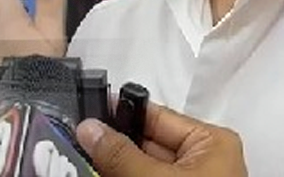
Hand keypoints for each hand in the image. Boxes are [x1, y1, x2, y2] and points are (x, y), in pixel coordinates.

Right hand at [75, 102, 247, 176]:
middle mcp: (200, 163)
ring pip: (138, 169)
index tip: (83, 113)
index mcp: (209, 144)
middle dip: (111, 145)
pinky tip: (95, 175)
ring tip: (79, 163)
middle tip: (74, 142)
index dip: (118, 113)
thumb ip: (121, 154)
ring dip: (112, 169)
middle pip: (144, 143)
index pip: (155, 116)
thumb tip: (89, 128)